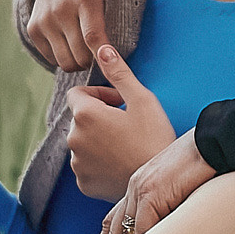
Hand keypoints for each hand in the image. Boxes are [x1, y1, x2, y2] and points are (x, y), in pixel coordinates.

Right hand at [23, 0, 106, 72]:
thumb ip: (112, 19)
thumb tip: (114, 58)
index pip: (93, 37)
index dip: (103, 56)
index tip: (112, 63)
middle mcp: (62, 9)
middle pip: (80, 56)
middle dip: (92, 62)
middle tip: (98, 54)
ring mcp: (45, 20)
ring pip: (65, 63)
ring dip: (77, 62)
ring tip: (84, 51)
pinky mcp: (33, 28)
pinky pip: (51, 59)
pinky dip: (62, 57)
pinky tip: (69, 44)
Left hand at [64, 43, 174, 201]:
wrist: (161, 185)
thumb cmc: (155, 139)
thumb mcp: (142, 100)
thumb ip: (119, 73)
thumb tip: (102, 49)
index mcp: (85, 115)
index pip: (77, 93)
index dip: (99, 94)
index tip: (119, 103)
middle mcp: (73, 139)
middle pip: (80, 119)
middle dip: (99, 117)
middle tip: (127, 124)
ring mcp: (77, 164)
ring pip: (82, 142)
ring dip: (97, 139)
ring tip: (125, 145)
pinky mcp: (83, 183)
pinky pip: (86, 166)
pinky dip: (98, 162)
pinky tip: (120, 162)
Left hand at [97, 129, 218, 233]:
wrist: (215, 142)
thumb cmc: (207, 164)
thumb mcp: (183, 189)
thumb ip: (171, 207)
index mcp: (140, 185)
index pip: (114, 219)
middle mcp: (135, 187)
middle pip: (112, 228)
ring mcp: (142, 188)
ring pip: (123, 230)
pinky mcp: (153, 191)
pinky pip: (142, 226)